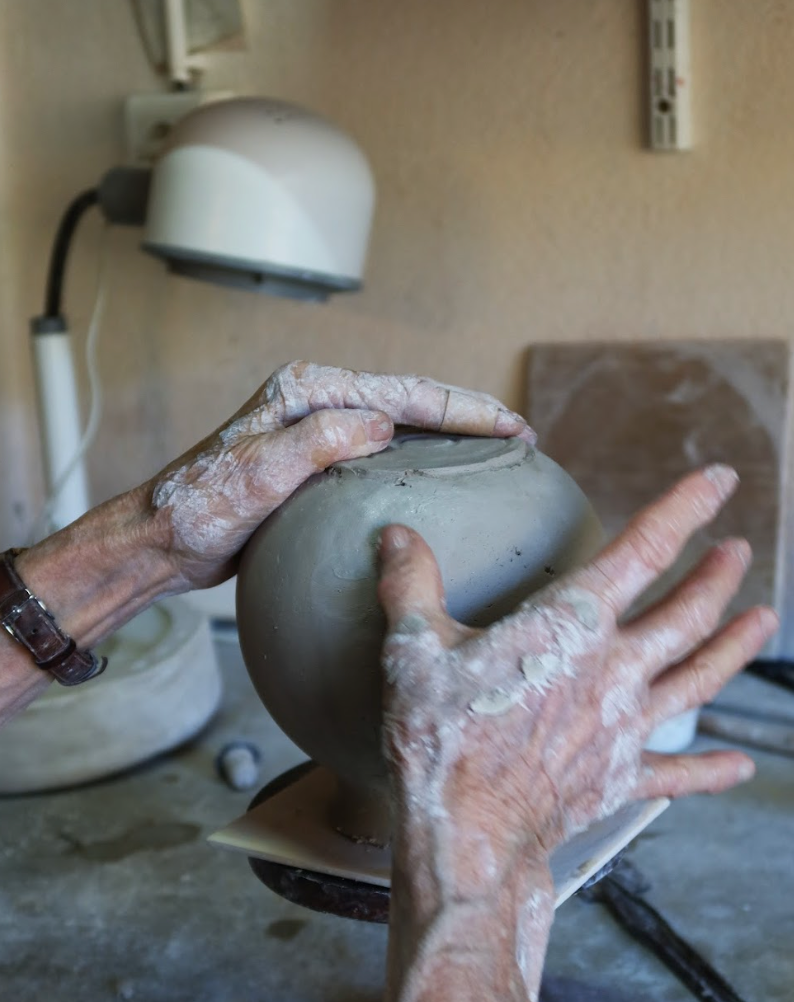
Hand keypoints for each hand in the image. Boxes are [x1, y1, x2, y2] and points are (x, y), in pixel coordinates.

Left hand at [147, 360, 532, 589]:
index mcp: (308, 392)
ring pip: (400, 422)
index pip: (403, 395)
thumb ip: (319, 441)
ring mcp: (316, 429)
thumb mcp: (260, 474)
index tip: (511, 427)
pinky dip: (419, 454)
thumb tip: (384, 424)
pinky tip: (441, 473)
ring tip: (496, 445)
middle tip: (520, 434)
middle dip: (468, 413)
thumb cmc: (203, 507)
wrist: (165, 538)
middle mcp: (316, 402)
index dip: (463, 409)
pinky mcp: (314, 459)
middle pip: (410, 399)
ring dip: (449, 431)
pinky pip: (381, 450)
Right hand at [378, 465, 777, 904]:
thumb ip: (411, 585)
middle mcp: (614, 671)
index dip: (685, 508)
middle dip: (716, 577)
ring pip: (697, 679)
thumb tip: (396, 536)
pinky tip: (739, 765)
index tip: (718, 481)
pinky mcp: (618, 777)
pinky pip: (676, 771)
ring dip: (734, 647)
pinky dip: (709, 769)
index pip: (644, 550)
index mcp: (572, 627)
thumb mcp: (414, 650)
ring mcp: (625, 727)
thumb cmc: (443, 739)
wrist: (469, 831)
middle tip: (736, 552)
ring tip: (764, 621)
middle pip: (686, 614)